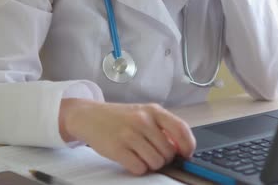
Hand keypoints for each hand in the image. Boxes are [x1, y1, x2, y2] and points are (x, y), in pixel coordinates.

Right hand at [59, 99, 195, 174]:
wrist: (89, 116)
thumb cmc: (121, 117)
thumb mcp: (144, 113)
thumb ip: (163, 126)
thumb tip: (181, 147)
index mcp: (153, 111)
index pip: (181, 129)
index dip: (188, 145)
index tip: (186, 154)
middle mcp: (143, 121)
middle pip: (168, 152)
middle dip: (163, 158)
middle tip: (152, 153)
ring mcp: (129, 134)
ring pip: (155, 162)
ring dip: (150, 164)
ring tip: (140, 155)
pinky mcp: (117, 149)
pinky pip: (139, 168)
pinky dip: (138, 168)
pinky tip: (131, 159)